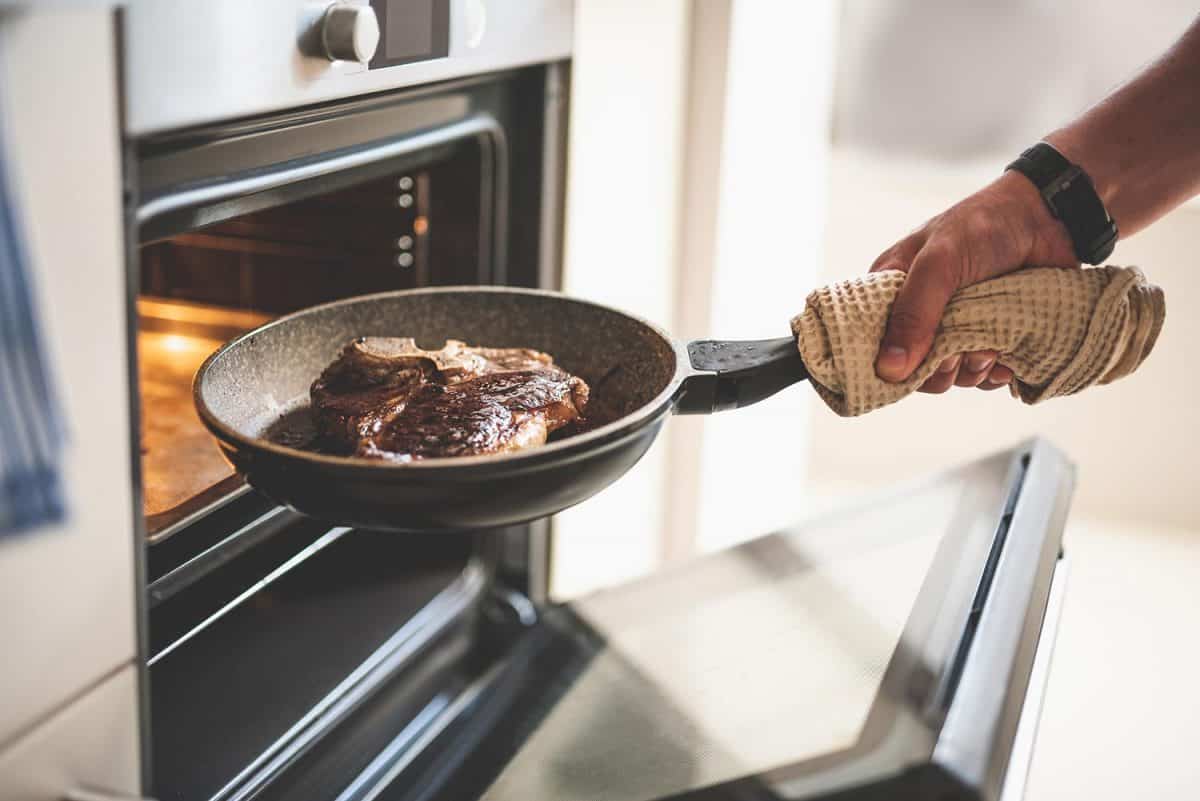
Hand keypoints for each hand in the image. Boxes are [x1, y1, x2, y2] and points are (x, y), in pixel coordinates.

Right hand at [869, 170, 1077, 391]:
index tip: (911, 366)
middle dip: (938, 370)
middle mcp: (921, 314)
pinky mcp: (990, 337)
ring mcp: (957, 328)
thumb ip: (914, 313)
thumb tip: (889, 369)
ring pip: (952, 375)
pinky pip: (985, 374)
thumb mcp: (939, 263)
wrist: (1048, 217)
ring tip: (990, 348)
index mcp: (894, 292)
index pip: (873, 341)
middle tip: (956, 354)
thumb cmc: (985, 225)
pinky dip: (995, 372)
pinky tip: (1005, 357)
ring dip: (971, 370)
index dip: (887, 362)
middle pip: (915, 369)